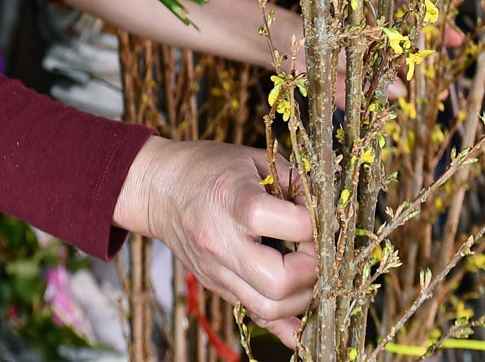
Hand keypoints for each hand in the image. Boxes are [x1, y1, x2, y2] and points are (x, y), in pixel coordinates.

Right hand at [114, 138, 316, 346]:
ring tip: (308, 272)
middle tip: (315, 250)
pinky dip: (282, 325)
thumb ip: (293, 180)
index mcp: (235, 202)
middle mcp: (223, 244)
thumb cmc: (208, 168)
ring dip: (301, 297)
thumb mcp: (253, 158)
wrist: (159, 189)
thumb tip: (325, 208)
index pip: (292, 226)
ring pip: (268, 308)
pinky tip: (301, 326)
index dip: (316, 221)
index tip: (316, 213)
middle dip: (312, 269)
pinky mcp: (216, 286)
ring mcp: (217, 271)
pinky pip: (253, 316)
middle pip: (279, 282)